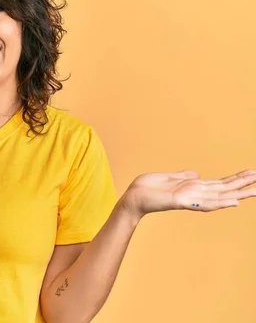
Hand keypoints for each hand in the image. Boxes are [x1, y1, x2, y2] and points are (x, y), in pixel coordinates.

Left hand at [121, 169, 255, 219]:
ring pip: (219, 196)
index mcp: (193, 187)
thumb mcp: (168, 177)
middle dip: (244, 184)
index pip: (220, 183)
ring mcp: (190, 198)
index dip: (236, 179)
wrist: (133, 198)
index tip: (253, 173)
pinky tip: (233, 202)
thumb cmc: (148, 189)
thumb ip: (184, 176)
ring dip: (238, 193)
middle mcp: (195, 194)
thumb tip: (198, 174)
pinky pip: (203, 202)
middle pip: (225, 188)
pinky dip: (219, 202)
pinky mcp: (180, 201)